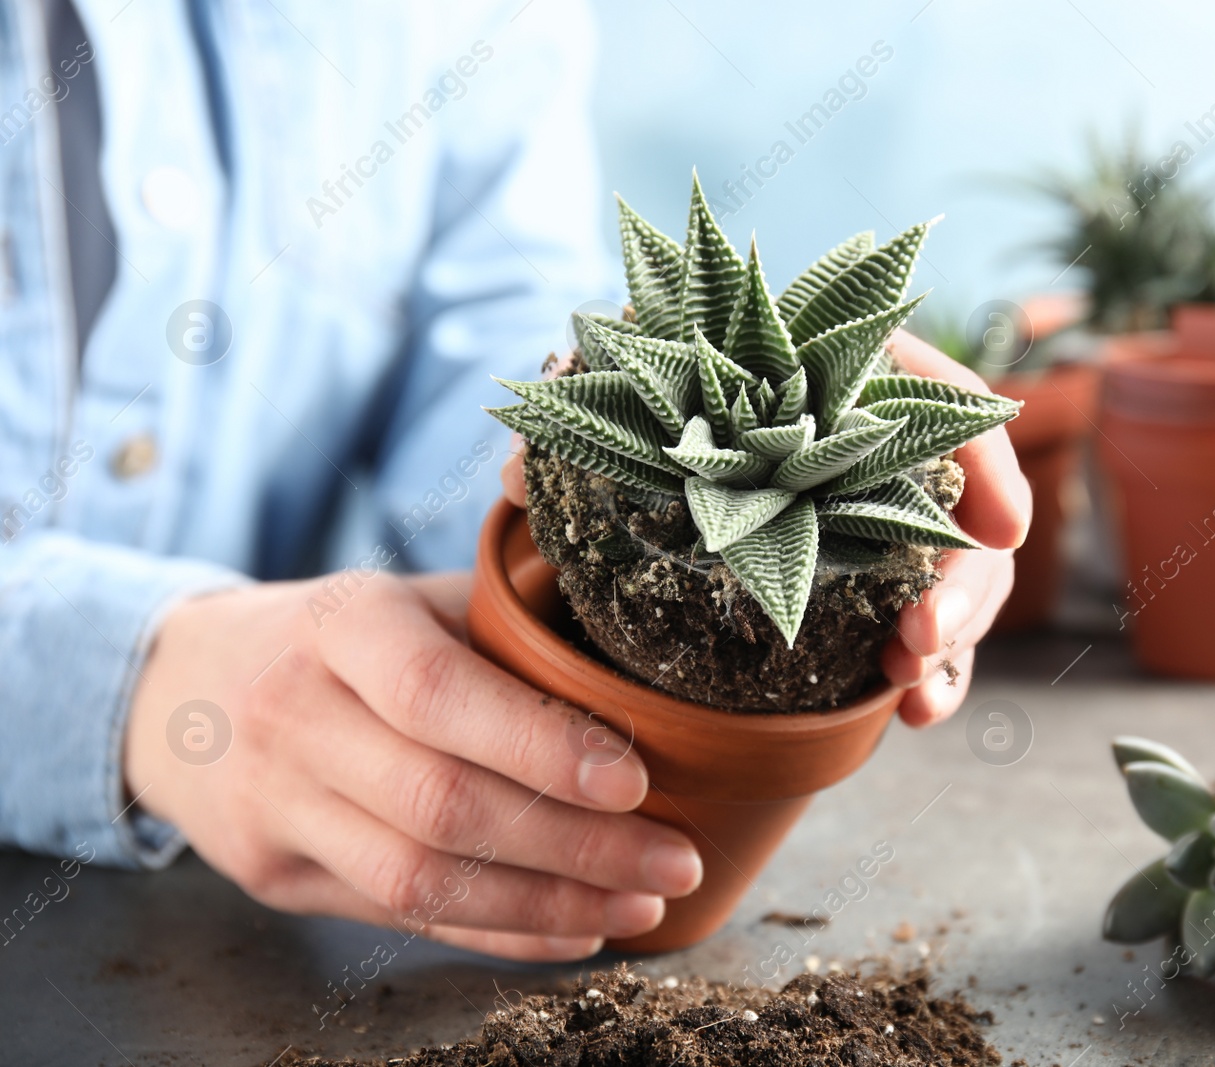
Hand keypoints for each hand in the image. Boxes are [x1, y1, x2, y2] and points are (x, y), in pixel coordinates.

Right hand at [125, 573, 702, 960]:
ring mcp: (273, 804)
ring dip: (548, 902)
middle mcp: (295, 715)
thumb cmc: (337, 637)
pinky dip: (498, 931)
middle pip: (442, 804)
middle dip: (576, 845)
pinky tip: (577, 928)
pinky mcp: (271, 875)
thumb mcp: (409, 598)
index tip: (637, 781)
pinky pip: (399, 915)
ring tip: (642, 902)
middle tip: (675, 860)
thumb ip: (506, 623)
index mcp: (343, 625)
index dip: (541, 744)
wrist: (181, 690)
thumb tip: (650, 664)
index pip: (439, 694)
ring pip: (421, 878)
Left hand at [499, 329, 1030, 728]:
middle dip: (966, 582)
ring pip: (953, 577)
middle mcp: (879, 447)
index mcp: (846, 373)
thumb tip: (522, 476)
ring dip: (953, 640)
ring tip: (917, 694)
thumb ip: (580, 407)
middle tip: (922, 640)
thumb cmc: (649, 387)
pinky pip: (916, 625)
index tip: (1003, 527)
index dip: (985, 463)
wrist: (649, 429)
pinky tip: (910, 714)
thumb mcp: (621, 375)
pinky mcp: (867, 580)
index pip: (944, 401)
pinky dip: (927, 671)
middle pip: (962, 508)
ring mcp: (880, 519)